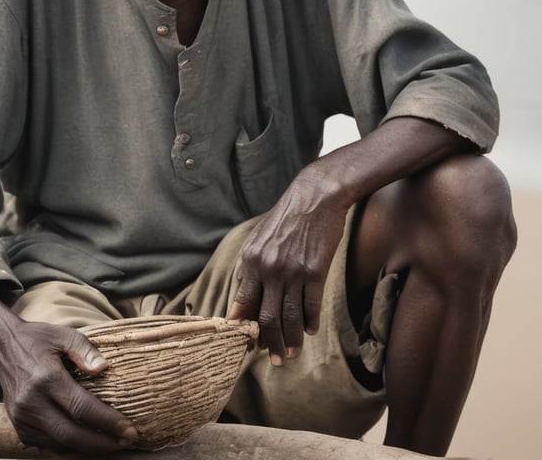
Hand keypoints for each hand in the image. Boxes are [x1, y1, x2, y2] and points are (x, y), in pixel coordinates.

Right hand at [0, 288, 137, 451]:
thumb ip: (84, 349)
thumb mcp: (62, 334)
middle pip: (71, 434)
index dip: (107, 422)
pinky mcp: (19, 427)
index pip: (81, 408)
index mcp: (46, 377)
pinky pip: (48, 444)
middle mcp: (32, 402)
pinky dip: (70, 446)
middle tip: (127, 442)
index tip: (129, 430)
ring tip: (113, 444)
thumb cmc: (36, 339)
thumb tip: (103, 368)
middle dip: (102, 444)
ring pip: (60, 444)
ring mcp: (23, 418)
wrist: (1, 347)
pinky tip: (88, 441)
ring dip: (88, 448)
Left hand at [228, 165, 348, 363]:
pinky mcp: (315, 271)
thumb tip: (243, 304)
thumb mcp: (258, 240)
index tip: (250, 346)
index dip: (245, 329)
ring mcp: (292, 271)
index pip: (242, 304)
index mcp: (250, 261)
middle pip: (266, 318)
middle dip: (270, 344)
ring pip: (289, 318)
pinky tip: (310, 331)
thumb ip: (250, 270)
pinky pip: (311, 307)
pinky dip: (310, 324)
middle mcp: (268, 268)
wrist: (314, 197)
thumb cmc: (285, 220)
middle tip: (275, 360)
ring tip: (292, 353)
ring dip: (291, 341)